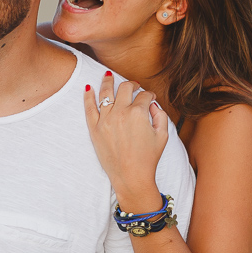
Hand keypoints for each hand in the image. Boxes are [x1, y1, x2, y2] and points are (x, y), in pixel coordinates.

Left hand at [83, 73, 168, 211]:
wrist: (131, 177)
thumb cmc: (148, 158)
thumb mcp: (163, 135)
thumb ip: (160, 115)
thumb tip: (152, 104)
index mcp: (139, 113)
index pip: (144, 95)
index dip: (149, 94)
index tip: (150, 97)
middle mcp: (121, 113)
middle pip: (125, 88)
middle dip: (132, 84)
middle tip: (134, 86)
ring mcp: (105, 120)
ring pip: (105, 93)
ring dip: (108, 81)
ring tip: (108, 75)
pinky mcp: (95, 128)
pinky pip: (89, 107)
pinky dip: (88, 96)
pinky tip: (88, 87)